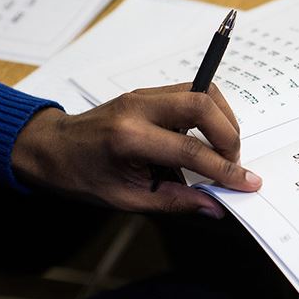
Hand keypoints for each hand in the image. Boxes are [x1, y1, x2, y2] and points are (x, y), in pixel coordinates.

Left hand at [11, 83, 261, 217]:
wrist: (49, 147)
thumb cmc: (80, 176)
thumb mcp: (126, 198)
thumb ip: (175, 202)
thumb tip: (215, 207)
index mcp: (129, 138)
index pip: (191, 152)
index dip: (225, 170)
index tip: (248, 183)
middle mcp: (139, 108)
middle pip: (203, 104)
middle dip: (229, 135)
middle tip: (232, 163)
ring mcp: (143, 94)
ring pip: (202, 91)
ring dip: (222, 120)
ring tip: (223, 150)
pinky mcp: (147, 92)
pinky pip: (191, 92)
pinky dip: (208, 113)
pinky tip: (205, 137)